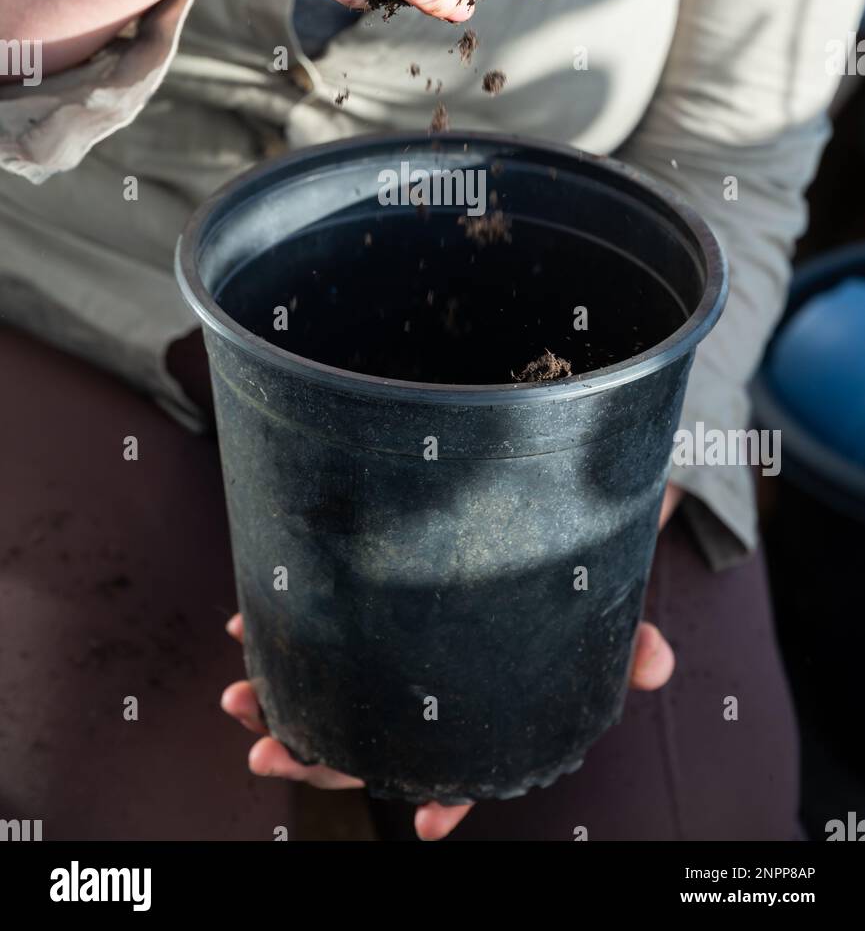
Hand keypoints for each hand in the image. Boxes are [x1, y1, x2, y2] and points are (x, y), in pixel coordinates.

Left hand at [221, 544, 676, 841]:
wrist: (541, 503)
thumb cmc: (567, 569)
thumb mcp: (604, 603)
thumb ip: (626, 637)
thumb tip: (658, 665)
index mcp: (486, 705)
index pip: (470, 768)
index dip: (449, 800)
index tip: (420, 828)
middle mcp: (435, 692)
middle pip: (376, 742)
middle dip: (317, 756)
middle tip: (264, 756)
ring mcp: (398, 655)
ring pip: (336, 701)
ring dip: (281, 707)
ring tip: (234, 702)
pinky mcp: (372, 613)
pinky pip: (322, 637)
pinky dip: (282, 634)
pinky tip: (245, 623)